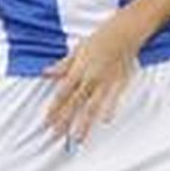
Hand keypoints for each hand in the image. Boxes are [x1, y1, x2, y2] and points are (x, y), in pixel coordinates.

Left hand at [42, 21, 142, 144]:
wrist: (124, 32)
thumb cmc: (100, 39)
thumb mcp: (77, 50)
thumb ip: (63, 65)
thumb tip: (46, 73)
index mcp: (78, 70)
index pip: (62, 94)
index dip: (54, 109)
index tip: (46, 123)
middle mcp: (90, 79)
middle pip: (75, 104)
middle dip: (64, 121)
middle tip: (56, 137)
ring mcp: (106, 82)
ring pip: (92, 106)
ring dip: (84, 123)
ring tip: (78, 138)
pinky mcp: (120, 82)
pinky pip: (114, 98)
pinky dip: (110, 109)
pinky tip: (106, 121)